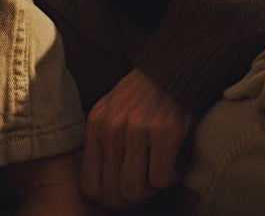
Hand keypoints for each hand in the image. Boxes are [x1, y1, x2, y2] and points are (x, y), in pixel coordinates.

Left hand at [80, 68, 193, 209]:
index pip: (90, 185)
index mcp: (96, 124)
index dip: (108, 198)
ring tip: (159, 172)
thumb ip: (103, 143)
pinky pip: (161, 179)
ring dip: (151, 189)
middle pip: (114, 193)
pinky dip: (170, 177)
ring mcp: (138, 130)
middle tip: (146, 184)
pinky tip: (174, 163)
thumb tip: (102, 188)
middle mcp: (113, 128)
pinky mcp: (165, 133)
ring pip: (136, 190)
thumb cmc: (143, 95)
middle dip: (132, 197)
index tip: (123, 192)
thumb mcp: (111, 110)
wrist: (174, 67)